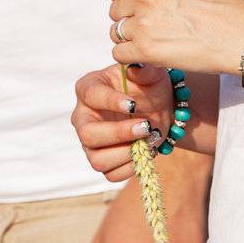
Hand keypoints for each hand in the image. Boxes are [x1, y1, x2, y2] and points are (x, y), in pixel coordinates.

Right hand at [71, 62, 173, 182]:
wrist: (160, 108)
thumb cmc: (148, 86)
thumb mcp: (151, 73)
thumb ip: (145, 70)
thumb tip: (135, 68)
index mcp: (89, 88)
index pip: (91, 96)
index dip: (111, 101)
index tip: (133, 104)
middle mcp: (83, 117)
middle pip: (88, 134)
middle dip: (119, 133)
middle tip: (146, 126)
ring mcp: (90, 142)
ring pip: (97, 159)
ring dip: (127, 153)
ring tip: (149, 140)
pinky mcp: (102, 160)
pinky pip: (111, 174)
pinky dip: (131, 167)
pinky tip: (146, 151)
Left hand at [102, 0, 243, 78]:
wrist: (240, 36)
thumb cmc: (222, 6)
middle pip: (114, 9)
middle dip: (128, 17)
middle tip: (152, 24)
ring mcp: (144, 24)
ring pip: (116, 32)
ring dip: (130, 38)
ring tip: (155, 39)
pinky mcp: (146, 50)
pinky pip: (119, 54)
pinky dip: (131, 56)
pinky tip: (150, 54)